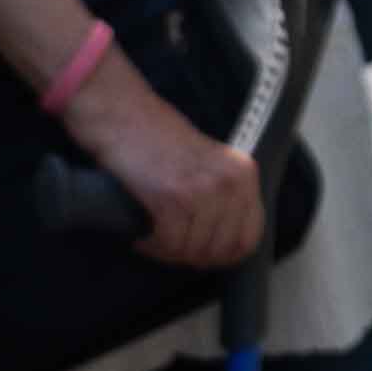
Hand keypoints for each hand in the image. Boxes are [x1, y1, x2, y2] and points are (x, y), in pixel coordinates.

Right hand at [71, 62, 266, 271]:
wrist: (121, 114)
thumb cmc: (157, 140)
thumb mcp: (208, 162)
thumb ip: (224, 196)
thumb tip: (224, 245)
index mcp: (244, 173)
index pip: (250, 237)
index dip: (225, 255)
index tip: (203, 255)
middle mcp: (229, 182)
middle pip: (221, 249)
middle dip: (194, 256)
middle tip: (172, 248)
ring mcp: (202, 190)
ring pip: (194, 250)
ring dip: (170, 252)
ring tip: (154, 239)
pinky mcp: (172, 198)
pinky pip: (170, 243)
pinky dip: (154, 246)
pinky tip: (144, 237)